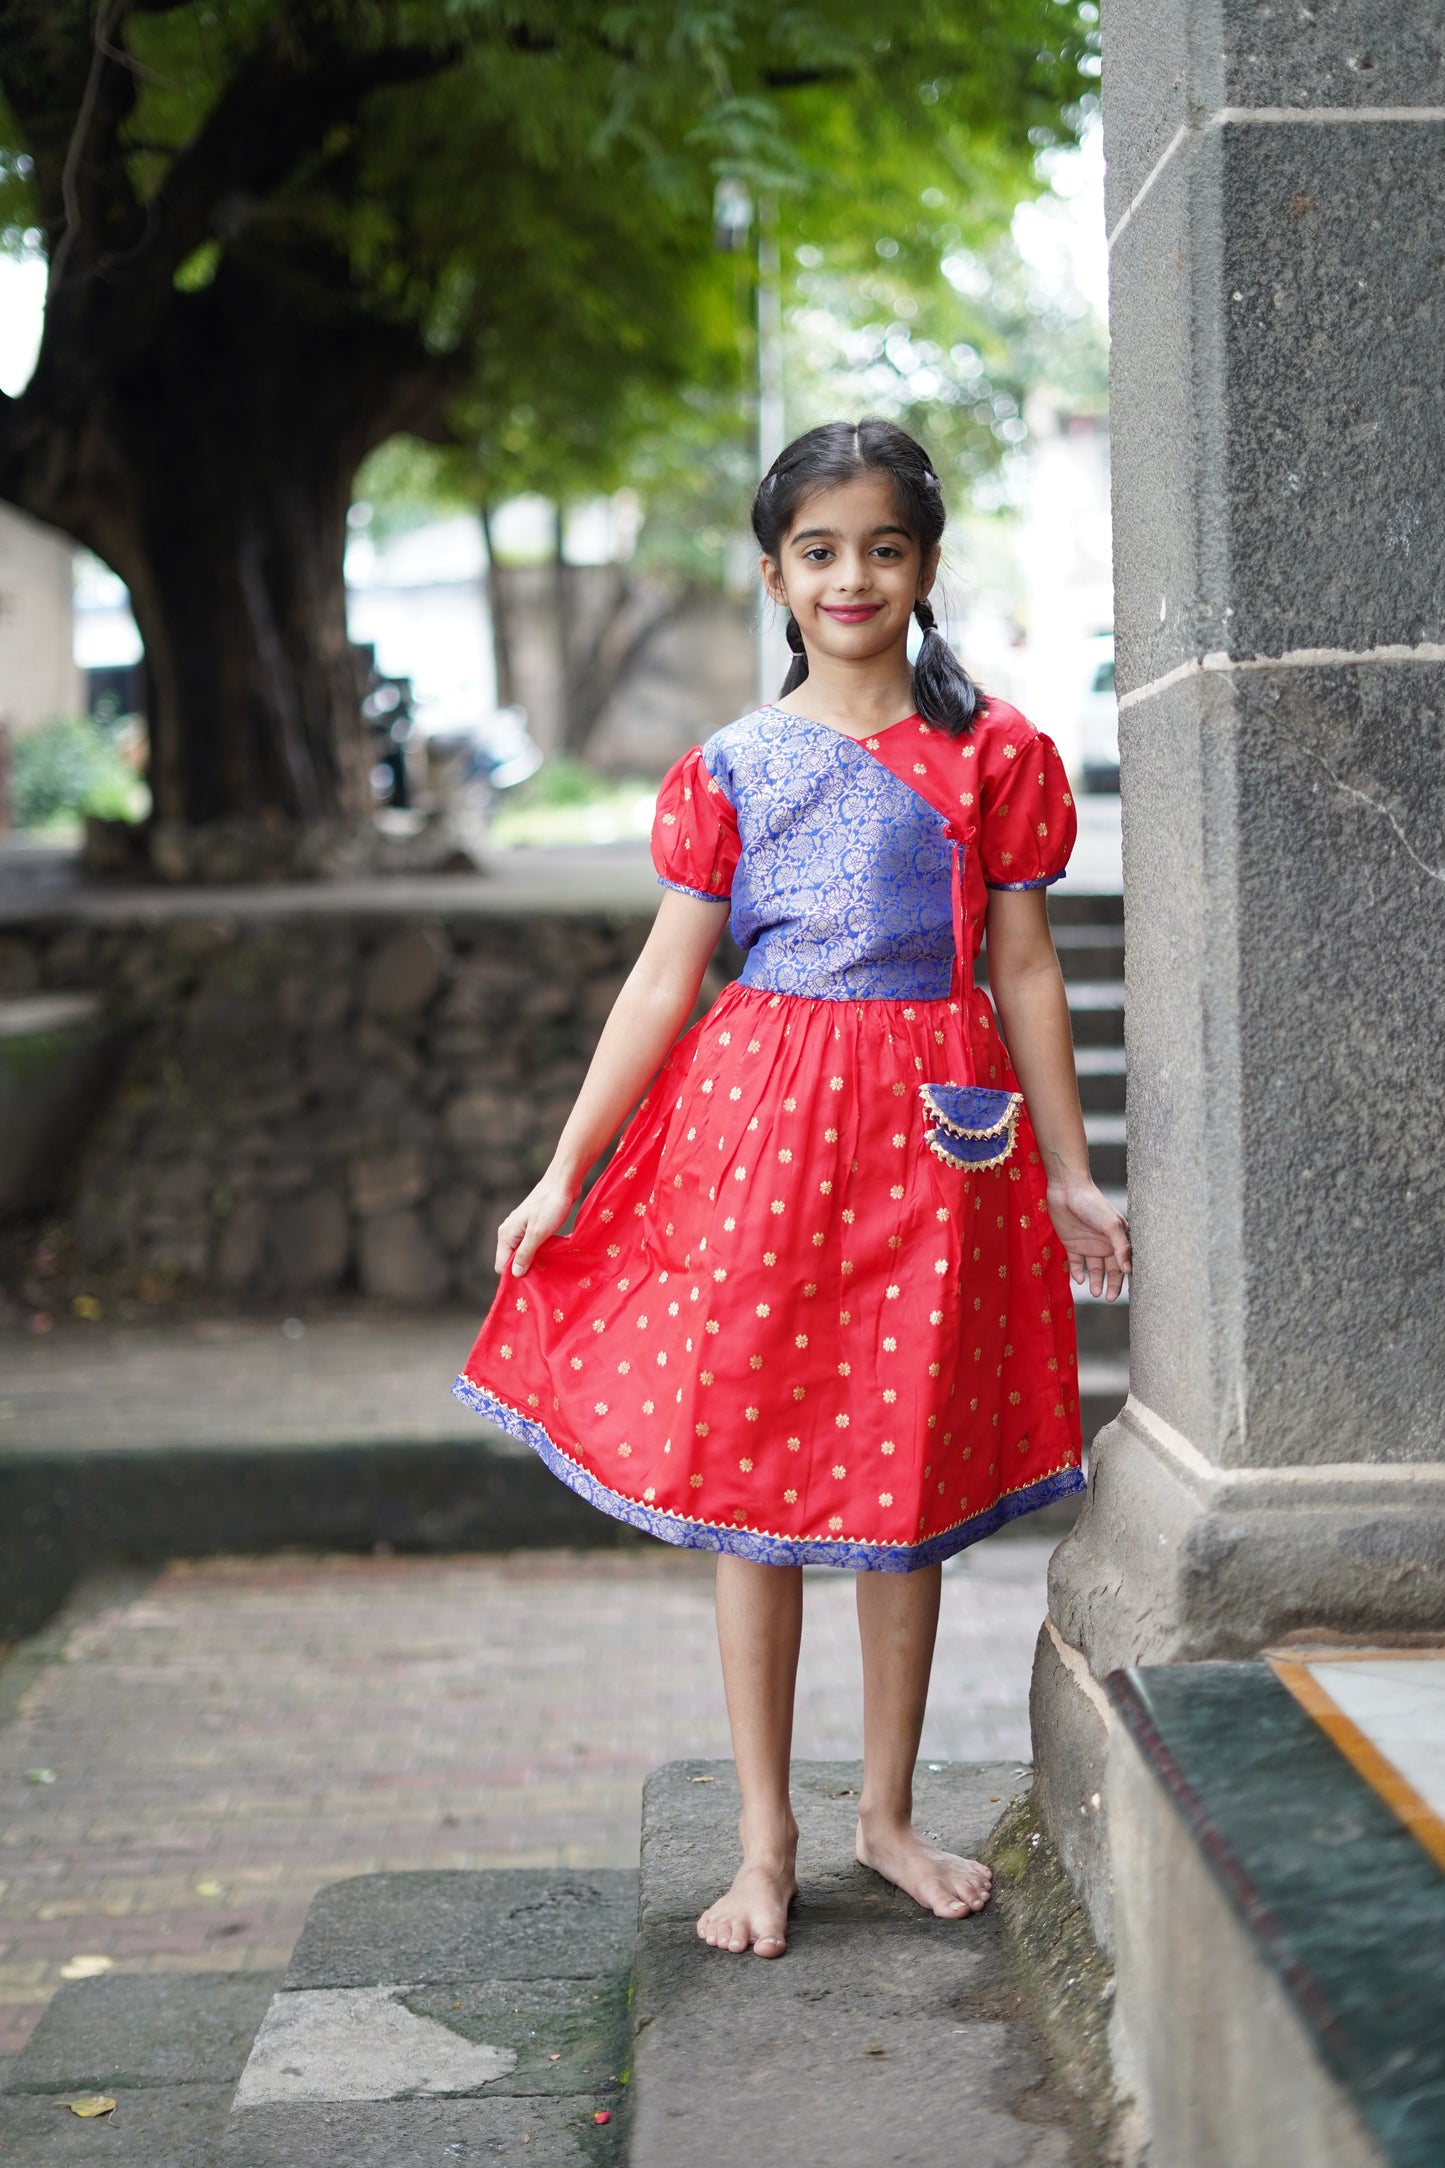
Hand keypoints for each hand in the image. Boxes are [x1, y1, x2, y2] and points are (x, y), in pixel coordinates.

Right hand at [494, 1171, 576, 1277]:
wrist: (563, 1182)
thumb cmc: (550, 1206)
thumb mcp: (537, 1233)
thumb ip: (525, 1254)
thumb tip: (515, 1274)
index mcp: (506, 1234)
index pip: (501, 1265)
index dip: (514, 1276)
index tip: (531, 1284)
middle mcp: (509, 1232)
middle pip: (511, 1260)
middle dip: (524, 1270)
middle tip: (542, 1279)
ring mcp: (521, 1229)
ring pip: (523, 1253)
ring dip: (534, 1261)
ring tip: (549, 1269)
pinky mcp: (532, 1226)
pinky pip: (532, 1245)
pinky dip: (540, 1252)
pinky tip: (551, 1256)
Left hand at [1045, 1177, 1130, 1301]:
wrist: (1067, 1189)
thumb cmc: (1092, 1203)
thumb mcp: (1110, 1224)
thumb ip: (1120, 1246)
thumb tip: (1128, 1269)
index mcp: (1117, 1238)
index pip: (1124, 1262)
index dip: (1126, 1277)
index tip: (1126, 1293)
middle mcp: (1104, 1243)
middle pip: (1111, 1269)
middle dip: (1112, 1285)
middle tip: (1109, 1299)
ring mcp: (1087, 1244)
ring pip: (1094, 1269)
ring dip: (1095, 1282)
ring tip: (1094, 1293)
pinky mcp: (1071, 1243)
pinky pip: (1075, 1263)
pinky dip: (1077, 1273)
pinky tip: (1079, 1279)